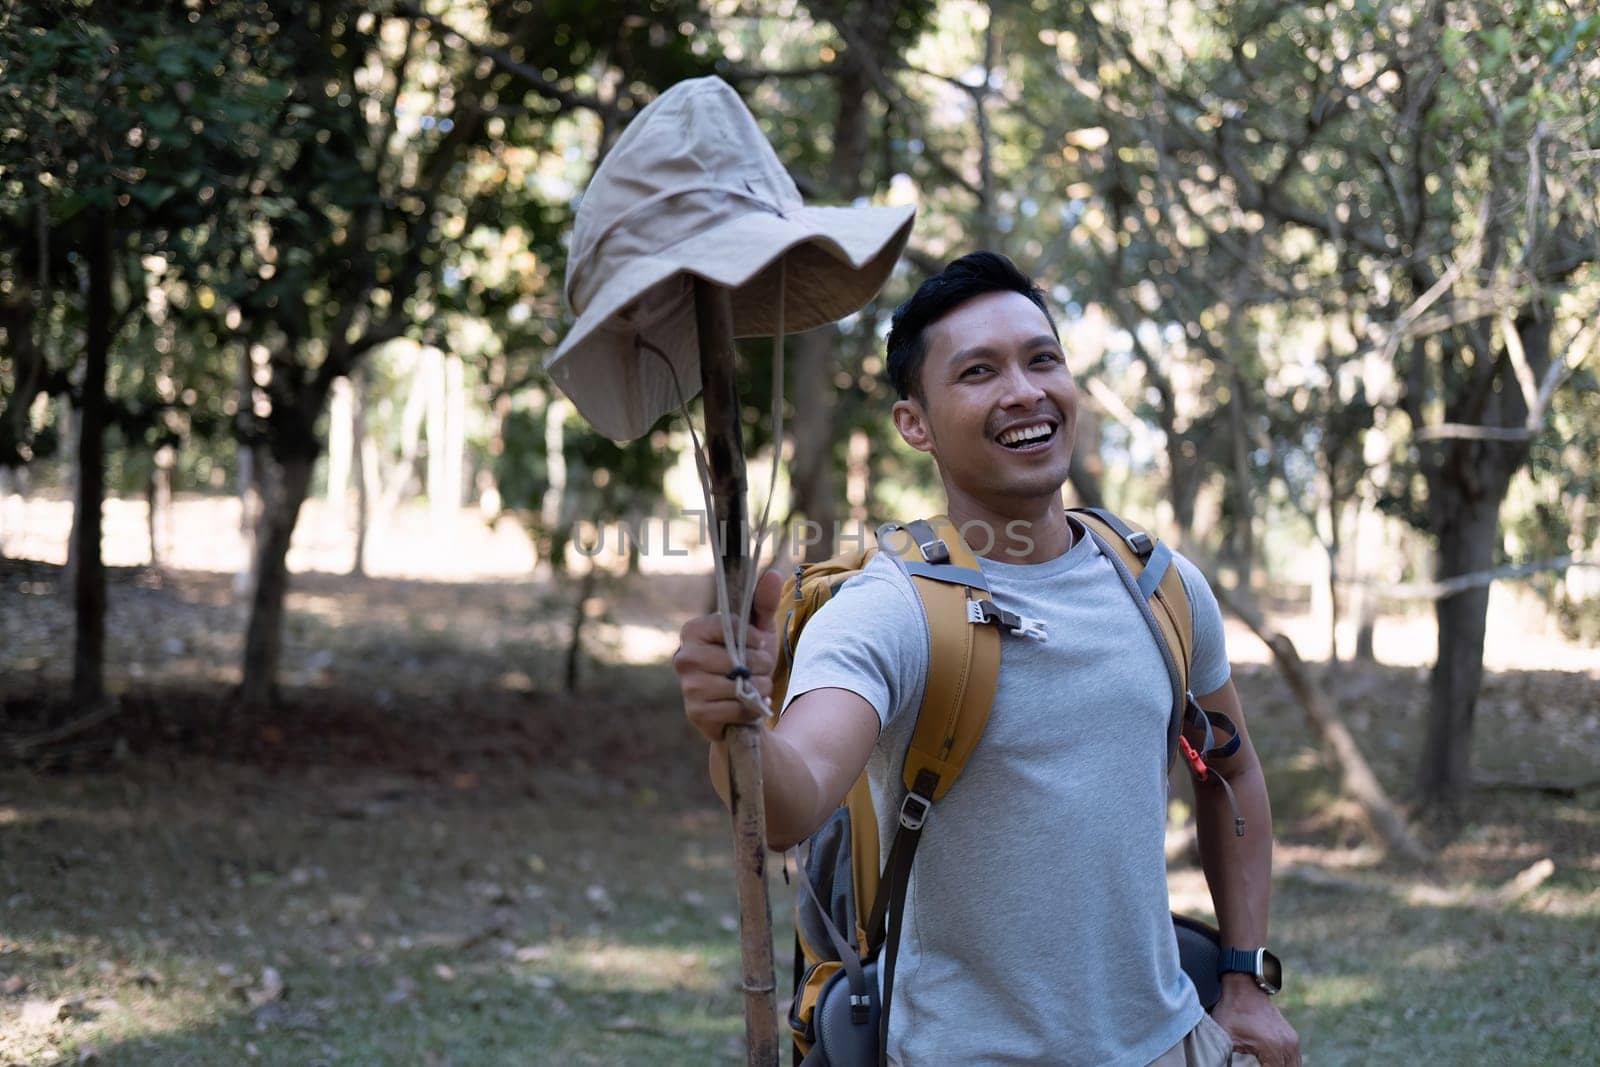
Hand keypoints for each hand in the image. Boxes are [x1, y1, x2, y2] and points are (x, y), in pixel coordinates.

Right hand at [673, 569, 783, 742]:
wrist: (744, 708)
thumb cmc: (749, 664)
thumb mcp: (759, 632)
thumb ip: (764, 604)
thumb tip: (773, 575)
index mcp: (693, 630)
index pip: (730, 625)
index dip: (753, 637)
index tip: (757, 644)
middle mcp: (683, 655)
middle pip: (736, 657)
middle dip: (760, 665)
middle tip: (758, 670)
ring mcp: (687, 686)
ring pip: (738, 684)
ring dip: (758, 688)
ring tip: (755, 688)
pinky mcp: (695, 712)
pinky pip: (735, 707)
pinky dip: (749, 709)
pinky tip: (746, 706)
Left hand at [1211, 976, 1299, 1066]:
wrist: (1243, 986)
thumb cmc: (1231, 1010)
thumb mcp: (1224, 1034)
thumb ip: (1224, 1054)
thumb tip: (1219, 1062)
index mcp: (1271, 1047)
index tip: (1253, 1066)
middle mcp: (1287, 1045)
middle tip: (1259, 1065)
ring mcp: (1292, 1040)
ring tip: (1264, 1065)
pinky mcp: (1292, 1037)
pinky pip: (1295, 1060)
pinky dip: (1286, 1065)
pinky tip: (1273, 1065)